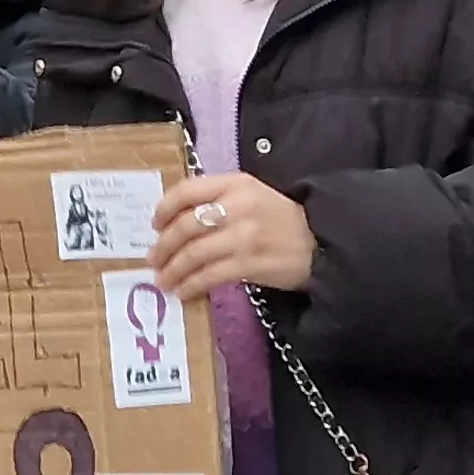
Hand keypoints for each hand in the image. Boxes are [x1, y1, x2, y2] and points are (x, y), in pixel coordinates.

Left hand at [148, 173, 312, 304]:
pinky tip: (184, 291)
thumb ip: (217, 200)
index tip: (155, 225)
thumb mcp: (251, 195)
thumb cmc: (280, 219)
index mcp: (236, 183)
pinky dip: (192, 285)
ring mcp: (244, 236)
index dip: (164, 209)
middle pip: (186, 226)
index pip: (187, 190)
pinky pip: (211, 275)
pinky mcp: (251, 263)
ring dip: (173, 270)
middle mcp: (238, 206)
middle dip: (163, 247)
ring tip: (164, 280)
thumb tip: (175, 222)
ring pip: (194, 254)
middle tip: (153, 260)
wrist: (319, 242)